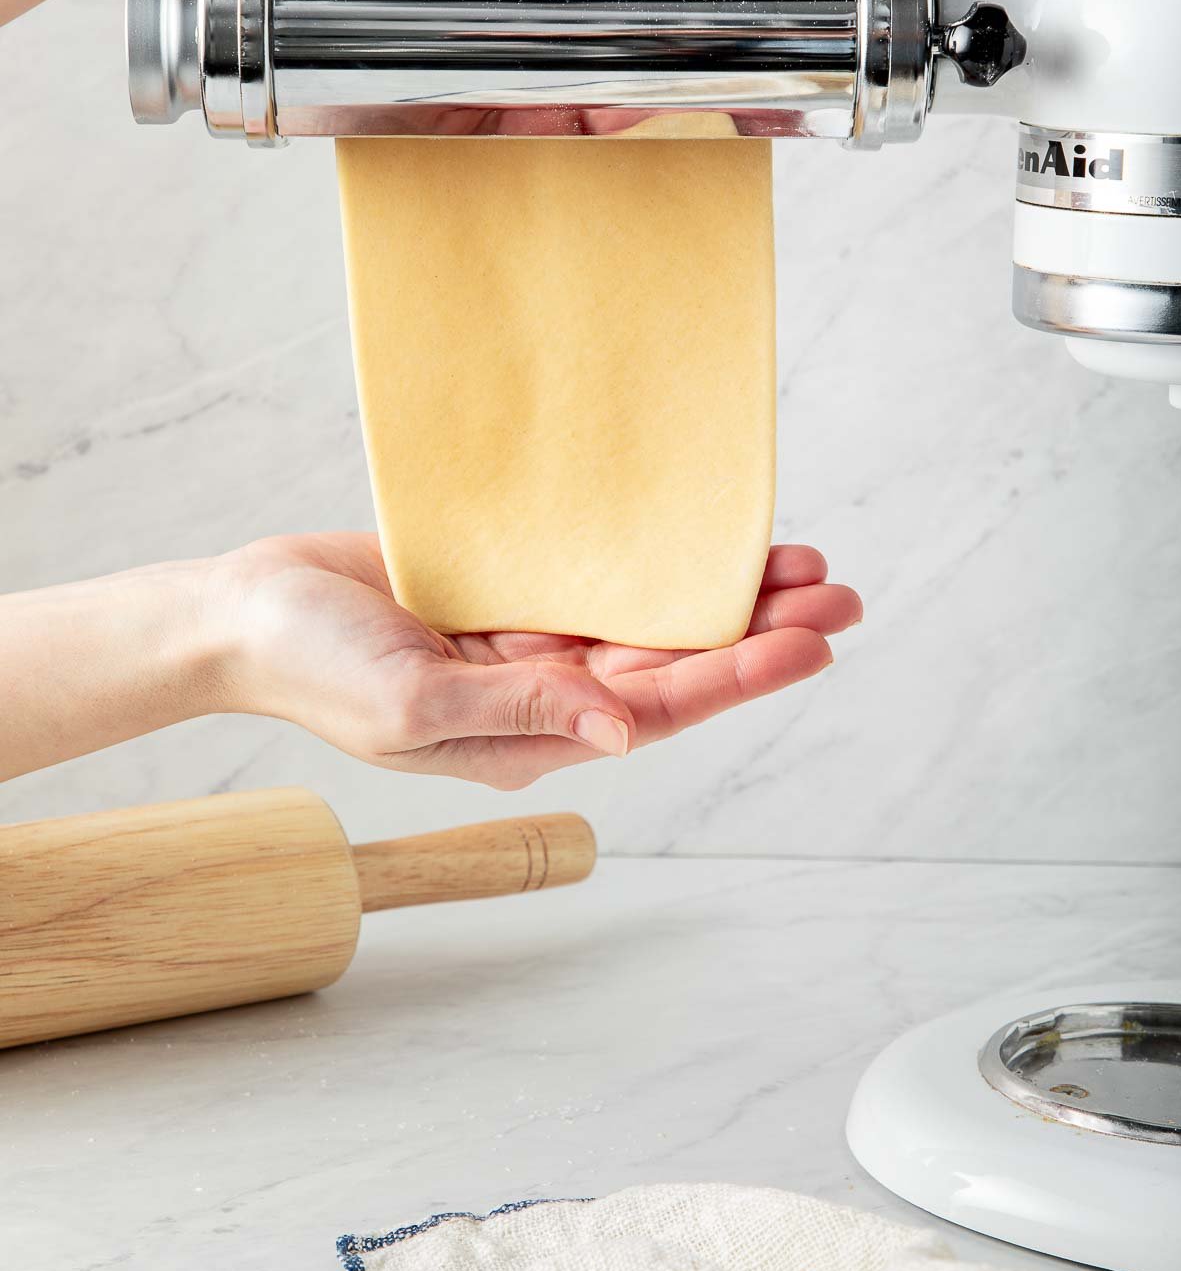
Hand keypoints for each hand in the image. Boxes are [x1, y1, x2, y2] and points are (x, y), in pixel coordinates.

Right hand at [218, 533, 860, 789]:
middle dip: (760, 631)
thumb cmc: (316, 671)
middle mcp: (550, 691)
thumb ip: (519, 711)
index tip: (813, 638)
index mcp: (535, 735)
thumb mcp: (413, 703)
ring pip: (651, 618)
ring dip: (723, 594)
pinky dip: (658, 558)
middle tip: (841, 592)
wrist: (248, 613)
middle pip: (676, 662)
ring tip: (800, 561)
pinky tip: (703, 536)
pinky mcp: (512, 593)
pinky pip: (602, 576)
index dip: (742, 672)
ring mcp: (532, 642)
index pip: (662, 706)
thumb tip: (622, 729)